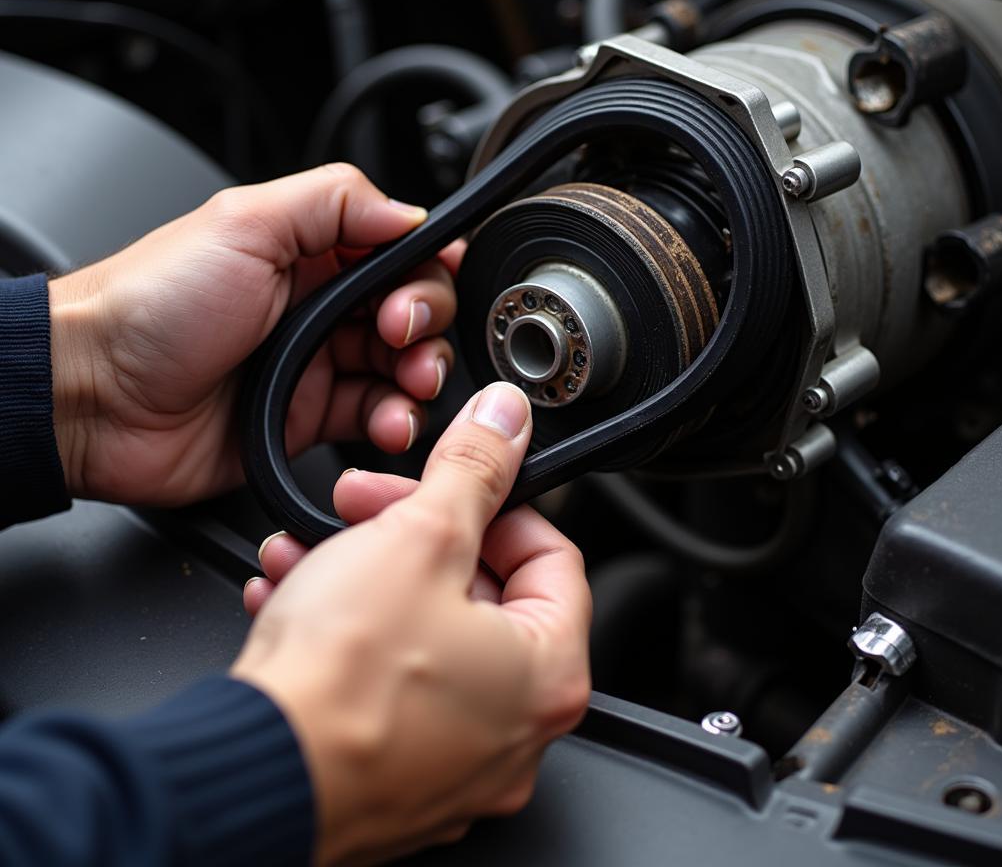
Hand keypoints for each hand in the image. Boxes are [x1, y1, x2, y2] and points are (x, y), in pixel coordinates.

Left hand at [49, 163, 460, 504]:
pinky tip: (385, 423)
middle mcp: (320, 303)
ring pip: (405, 368)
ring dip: (420, 377)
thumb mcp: (242, 225)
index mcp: (309, 250)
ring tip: (404, 387)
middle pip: (414, 309)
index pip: (400, 251)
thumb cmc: (148, 308)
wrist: (92, 399)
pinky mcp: (311, 419)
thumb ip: (334, 202)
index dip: (426, 271)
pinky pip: (376, 418)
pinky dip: (394, 422)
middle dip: (425, 324)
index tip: (414, 292)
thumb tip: (409, 211)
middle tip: (398, 336)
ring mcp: (317, 363)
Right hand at [233, 382, 591, 865]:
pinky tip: (293, 604)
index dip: (493, 505)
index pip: (550, 557)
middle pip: (479, 593)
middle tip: (365, 508)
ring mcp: (452, 761)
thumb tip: (505, 421)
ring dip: (364, 576)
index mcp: (547, 674)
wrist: (253, 775)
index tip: (450, 487)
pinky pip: (380, 684)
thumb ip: (474, 469)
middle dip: (410, 533)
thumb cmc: (343, 681)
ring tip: (312, 553)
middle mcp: (512, 730)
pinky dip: (342, 637)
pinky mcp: (391, 777)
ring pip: (419, 634)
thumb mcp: (419, 536)